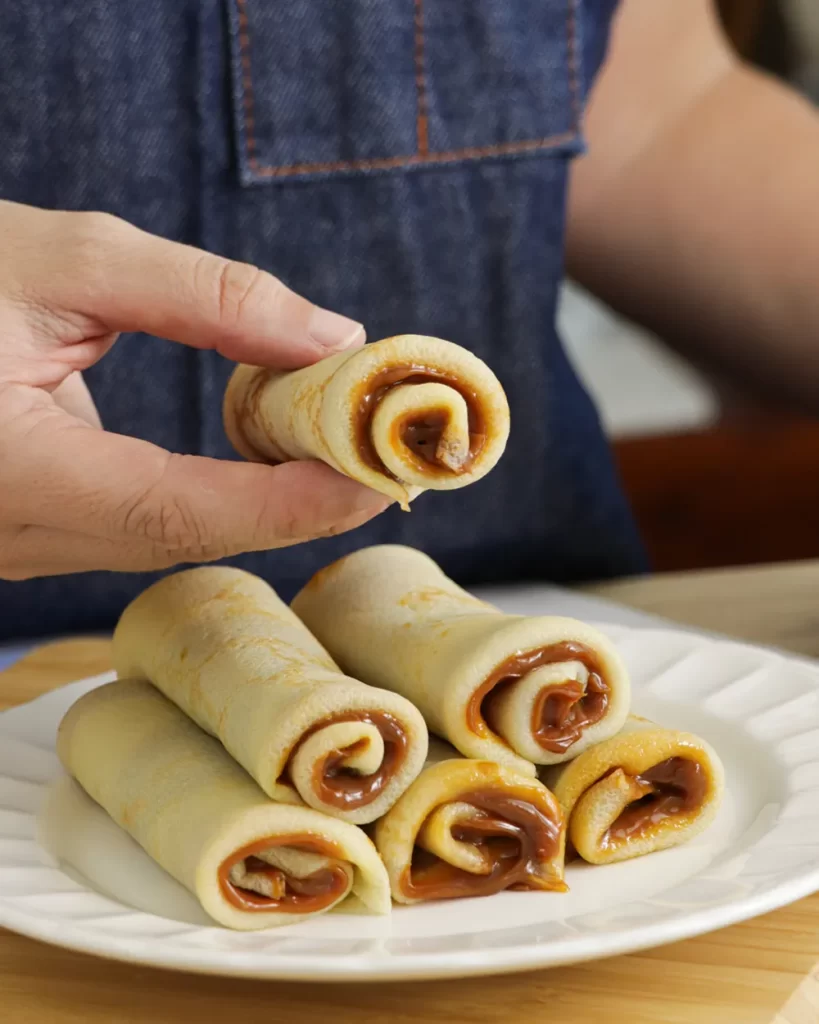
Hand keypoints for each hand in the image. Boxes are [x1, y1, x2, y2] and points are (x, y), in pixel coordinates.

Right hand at [0, 200, 385, 579]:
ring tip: (340, 449)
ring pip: (170, 539)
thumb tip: (330, 336)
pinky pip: (144, 526)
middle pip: (186, 537)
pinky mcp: (36, 528)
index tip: (375, 480)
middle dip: (295, 506)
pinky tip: (267, 456)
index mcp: (12, 469)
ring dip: (262, 501)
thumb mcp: (61, 260)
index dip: (285, 504)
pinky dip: (216, 495)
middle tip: (381, 461)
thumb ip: (203, 295)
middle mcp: (13, 531)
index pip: (176, 510)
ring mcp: (21, 541)